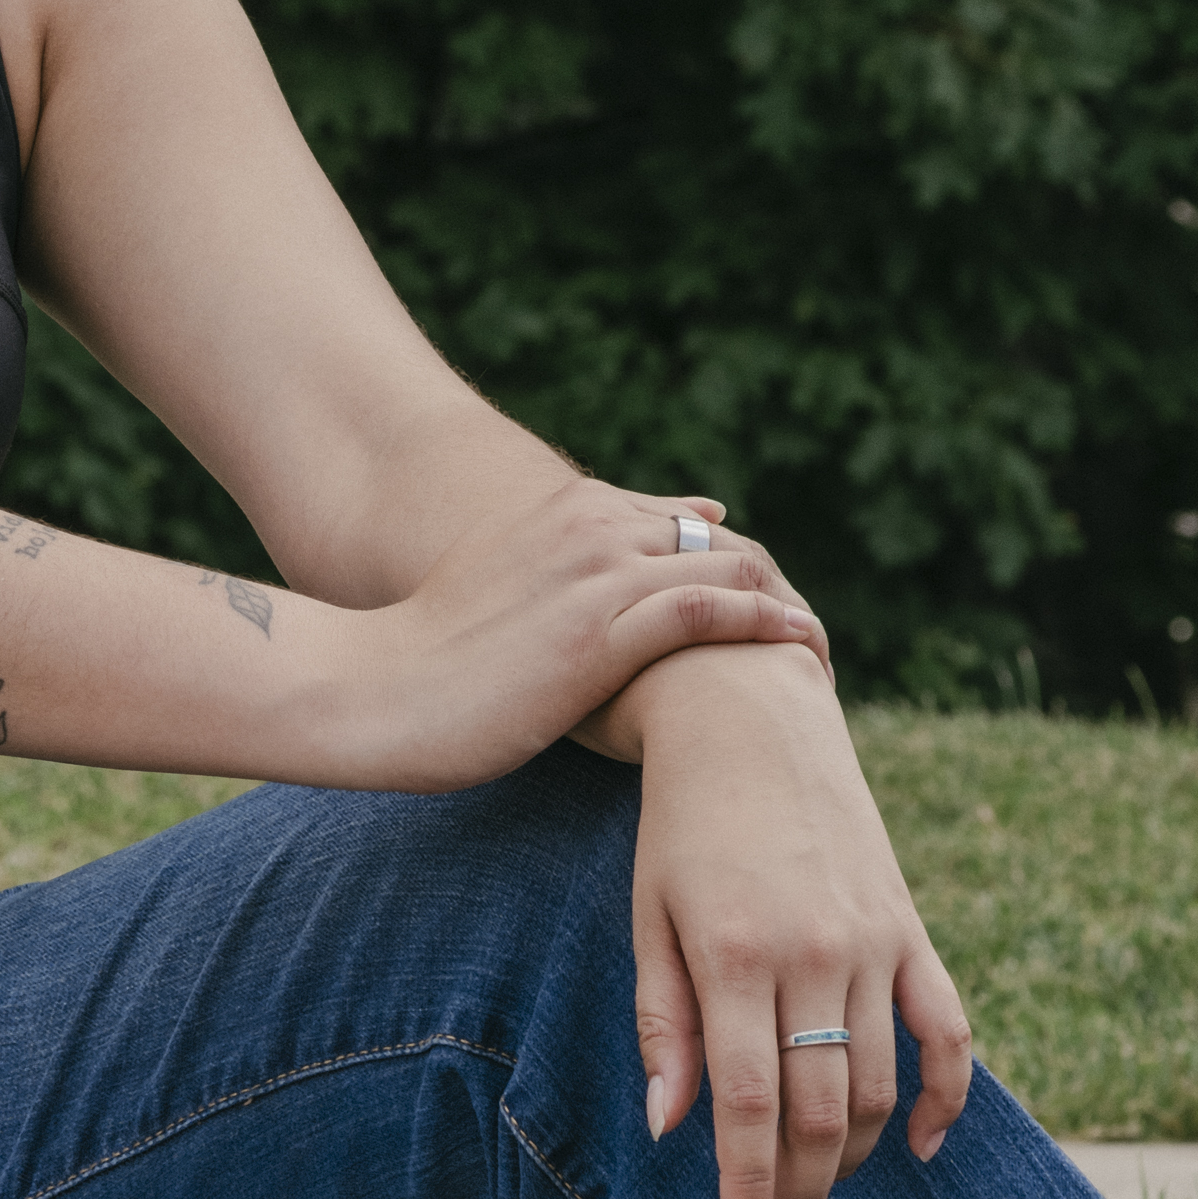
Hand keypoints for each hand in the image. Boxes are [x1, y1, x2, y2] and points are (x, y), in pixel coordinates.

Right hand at [292, 462, 832, 795]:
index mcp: (570, 510)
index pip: (689, 526)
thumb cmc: (436, 658)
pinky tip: (800, 654)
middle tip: (811, 642)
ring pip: (730, 571)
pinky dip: (766, 629)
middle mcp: (592, 526)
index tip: (772, 615)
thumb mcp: (510, 594)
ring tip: (823, 654)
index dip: (738, 570)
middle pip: (723, 544)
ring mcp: (599, 575)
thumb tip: (601, 601)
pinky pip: (710, 614)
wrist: (375, 688)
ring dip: (786, 609)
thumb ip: (569, 577)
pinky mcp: (600, 631)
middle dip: (775, 587)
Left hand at [613, 646, 975, 1198]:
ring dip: (855, 1157)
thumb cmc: (681, 826)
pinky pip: (948, 1031)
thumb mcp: (649, 918)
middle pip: (822, 1110)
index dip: (748, 1182)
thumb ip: (663, 1025)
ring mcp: (873, 942)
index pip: (747, 1103)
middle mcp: (814, 953)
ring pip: (880, 1085)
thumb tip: (671, 1129)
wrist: (749, 718)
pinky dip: (945, 1097)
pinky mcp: (910, 929)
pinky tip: (921, 1147)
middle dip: (800, 1188)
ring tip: (817, 1189)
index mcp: (735, 954)